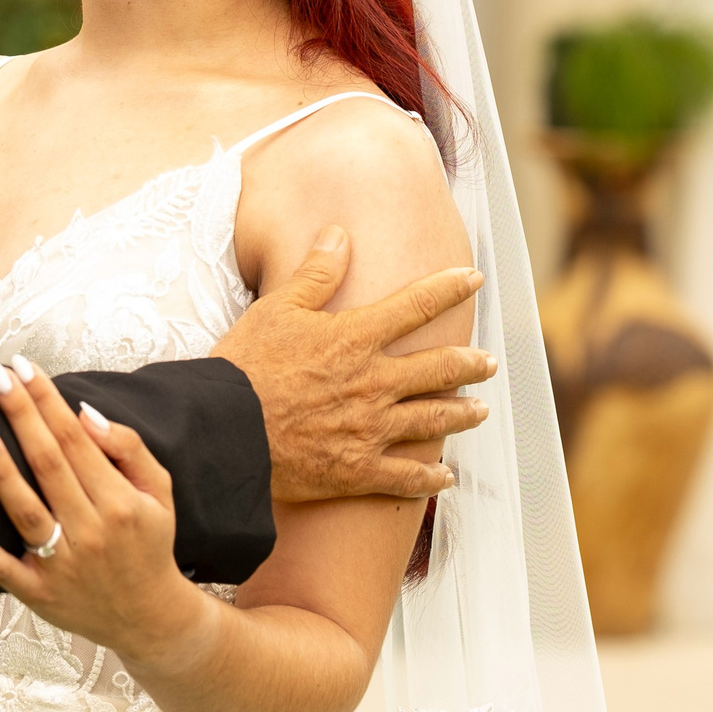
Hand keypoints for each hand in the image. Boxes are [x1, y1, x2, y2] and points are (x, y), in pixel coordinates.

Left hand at [0, 359, 217, 674]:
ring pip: (26, 511)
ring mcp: (63, 565)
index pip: (76, 439)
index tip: (23, 366)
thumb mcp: (159, 492)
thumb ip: (129, 448)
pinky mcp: (40, 594)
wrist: (149, 618)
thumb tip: (85, 415)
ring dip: (1, 472)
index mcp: (120, 501)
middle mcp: (91, 531)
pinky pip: (5, 570)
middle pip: (49, 464)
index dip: (47, 400)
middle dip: (21, 415)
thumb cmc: (149, 543)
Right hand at [210, 227, 495, 503]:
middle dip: (470, 364)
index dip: (448, 289)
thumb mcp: (275, 309)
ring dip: (462, 414)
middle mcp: (373, 383)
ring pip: (433, 420)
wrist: (224, 434)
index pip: (415, 306)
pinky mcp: (357, 471)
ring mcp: (370, 430)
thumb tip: (340, 234)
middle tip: (489, 363)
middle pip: (439, 369)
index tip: (473, 279)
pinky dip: (431, 477)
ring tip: (480, 412)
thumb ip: (315, 274)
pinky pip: (406, 477)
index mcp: (355, 339)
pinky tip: (446, 476)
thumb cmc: (244, 368)